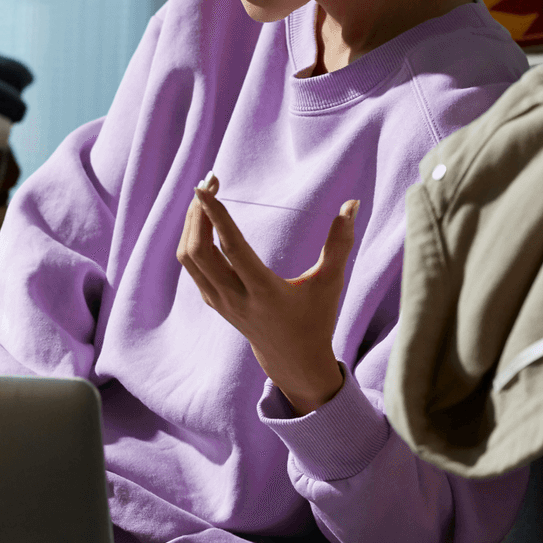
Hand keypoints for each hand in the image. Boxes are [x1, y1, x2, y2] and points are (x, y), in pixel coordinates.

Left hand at [176, 171, 358, 415]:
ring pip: (189, 259)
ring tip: (204, 197)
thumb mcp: (331, 282)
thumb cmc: (316, 319)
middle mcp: (236, 297)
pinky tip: (203, 221)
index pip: (232, 248)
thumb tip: (352, 203)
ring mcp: (220, 301)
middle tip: (208, 182)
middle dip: (199, 213)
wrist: (293, 360)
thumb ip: (340, 243)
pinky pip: (192, 266)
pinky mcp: (213, 301)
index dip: (217, 216)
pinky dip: (192, 239)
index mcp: (264, 291)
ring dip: (191, 224)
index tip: (205, 188)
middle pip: (199, 251)